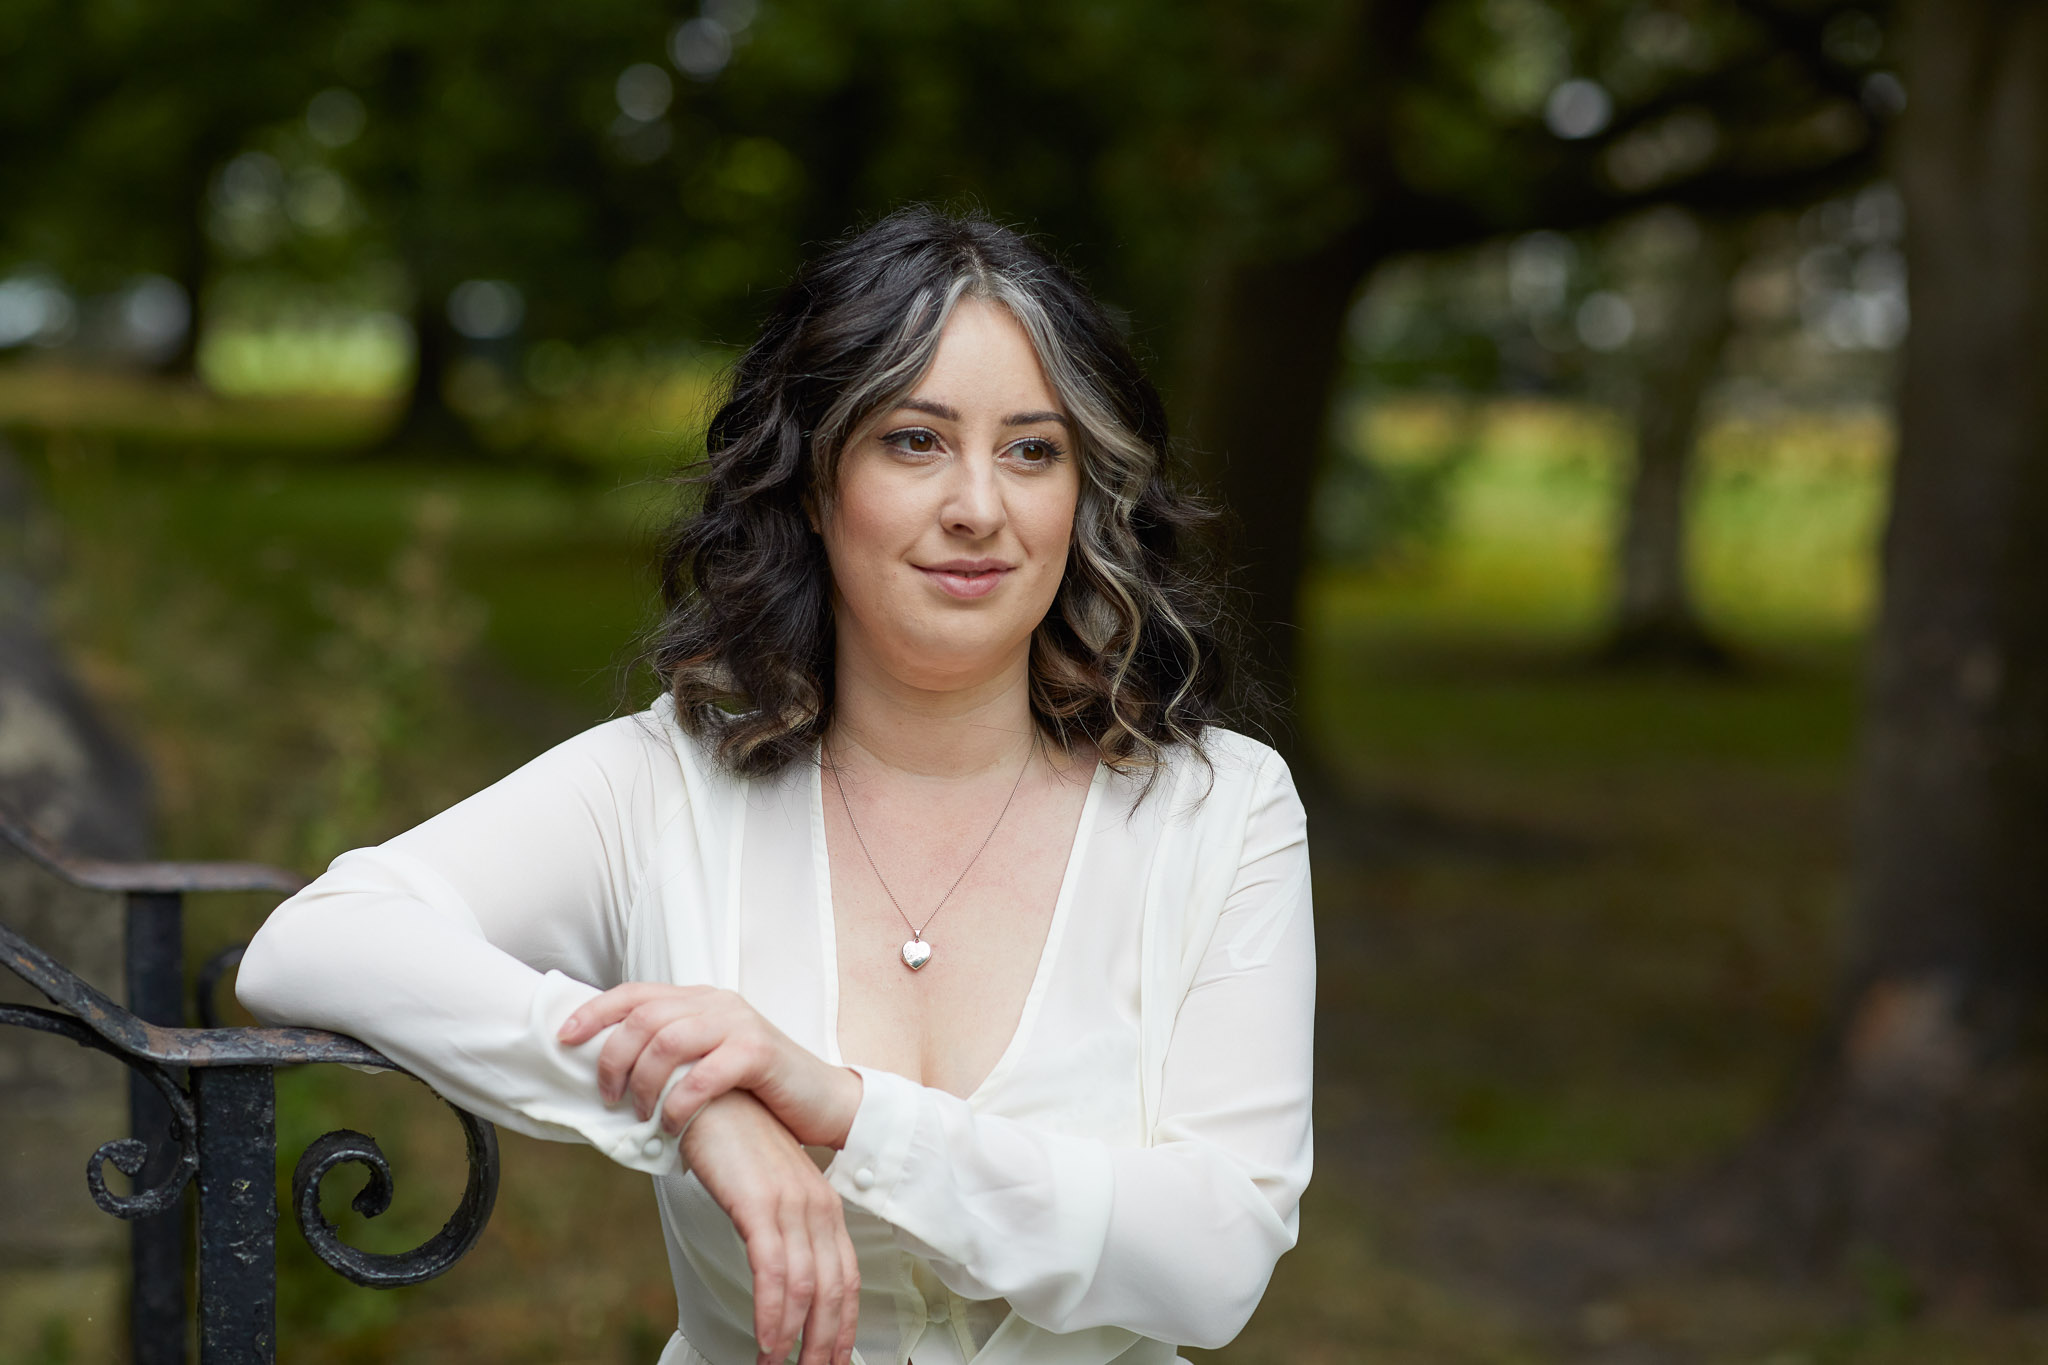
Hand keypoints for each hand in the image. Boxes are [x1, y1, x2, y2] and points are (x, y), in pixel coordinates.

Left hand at [557, 983, 862, 1147]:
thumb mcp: (709, 1062)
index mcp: (700, 999)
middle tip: (608, 1097)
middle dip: (614, 1059)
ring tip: (639, 1115)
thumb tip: (610, 1075)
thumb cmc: (759, 1090)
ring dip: (642, 1083)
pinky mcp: (758, 1053)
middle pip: (643, 1018)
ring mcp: (739, 1024)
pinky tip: (673, 1125)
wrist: (824, 1100)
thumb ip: (671, 1056)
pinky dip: (679, 1103)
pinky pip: (703, 1074)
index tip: (563, 1039)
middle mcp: (717, 1003)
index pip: (635, 993)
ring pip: (667, 1042)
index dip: (594, 1013)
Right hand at [685, 1091, 859, 1364]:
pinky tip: (767, 1342)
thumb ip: (781, 1230)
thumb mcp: (767, 1190)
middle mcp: (818, 1207)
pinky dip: (773, 1313)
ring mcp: (792, 1205)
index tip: (835, 1360)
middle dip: (827, 1344)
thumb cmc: (733, 1144)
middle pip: (834, 1292)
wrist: (708, 1094)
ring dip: (794, 1341)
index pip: (846, 1280)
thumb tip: (781, 1278)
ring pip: (806, 1289)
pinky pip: (773, 1271)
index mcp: (825, 1206)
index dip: (844, 1327)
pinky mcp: (759, 1203)